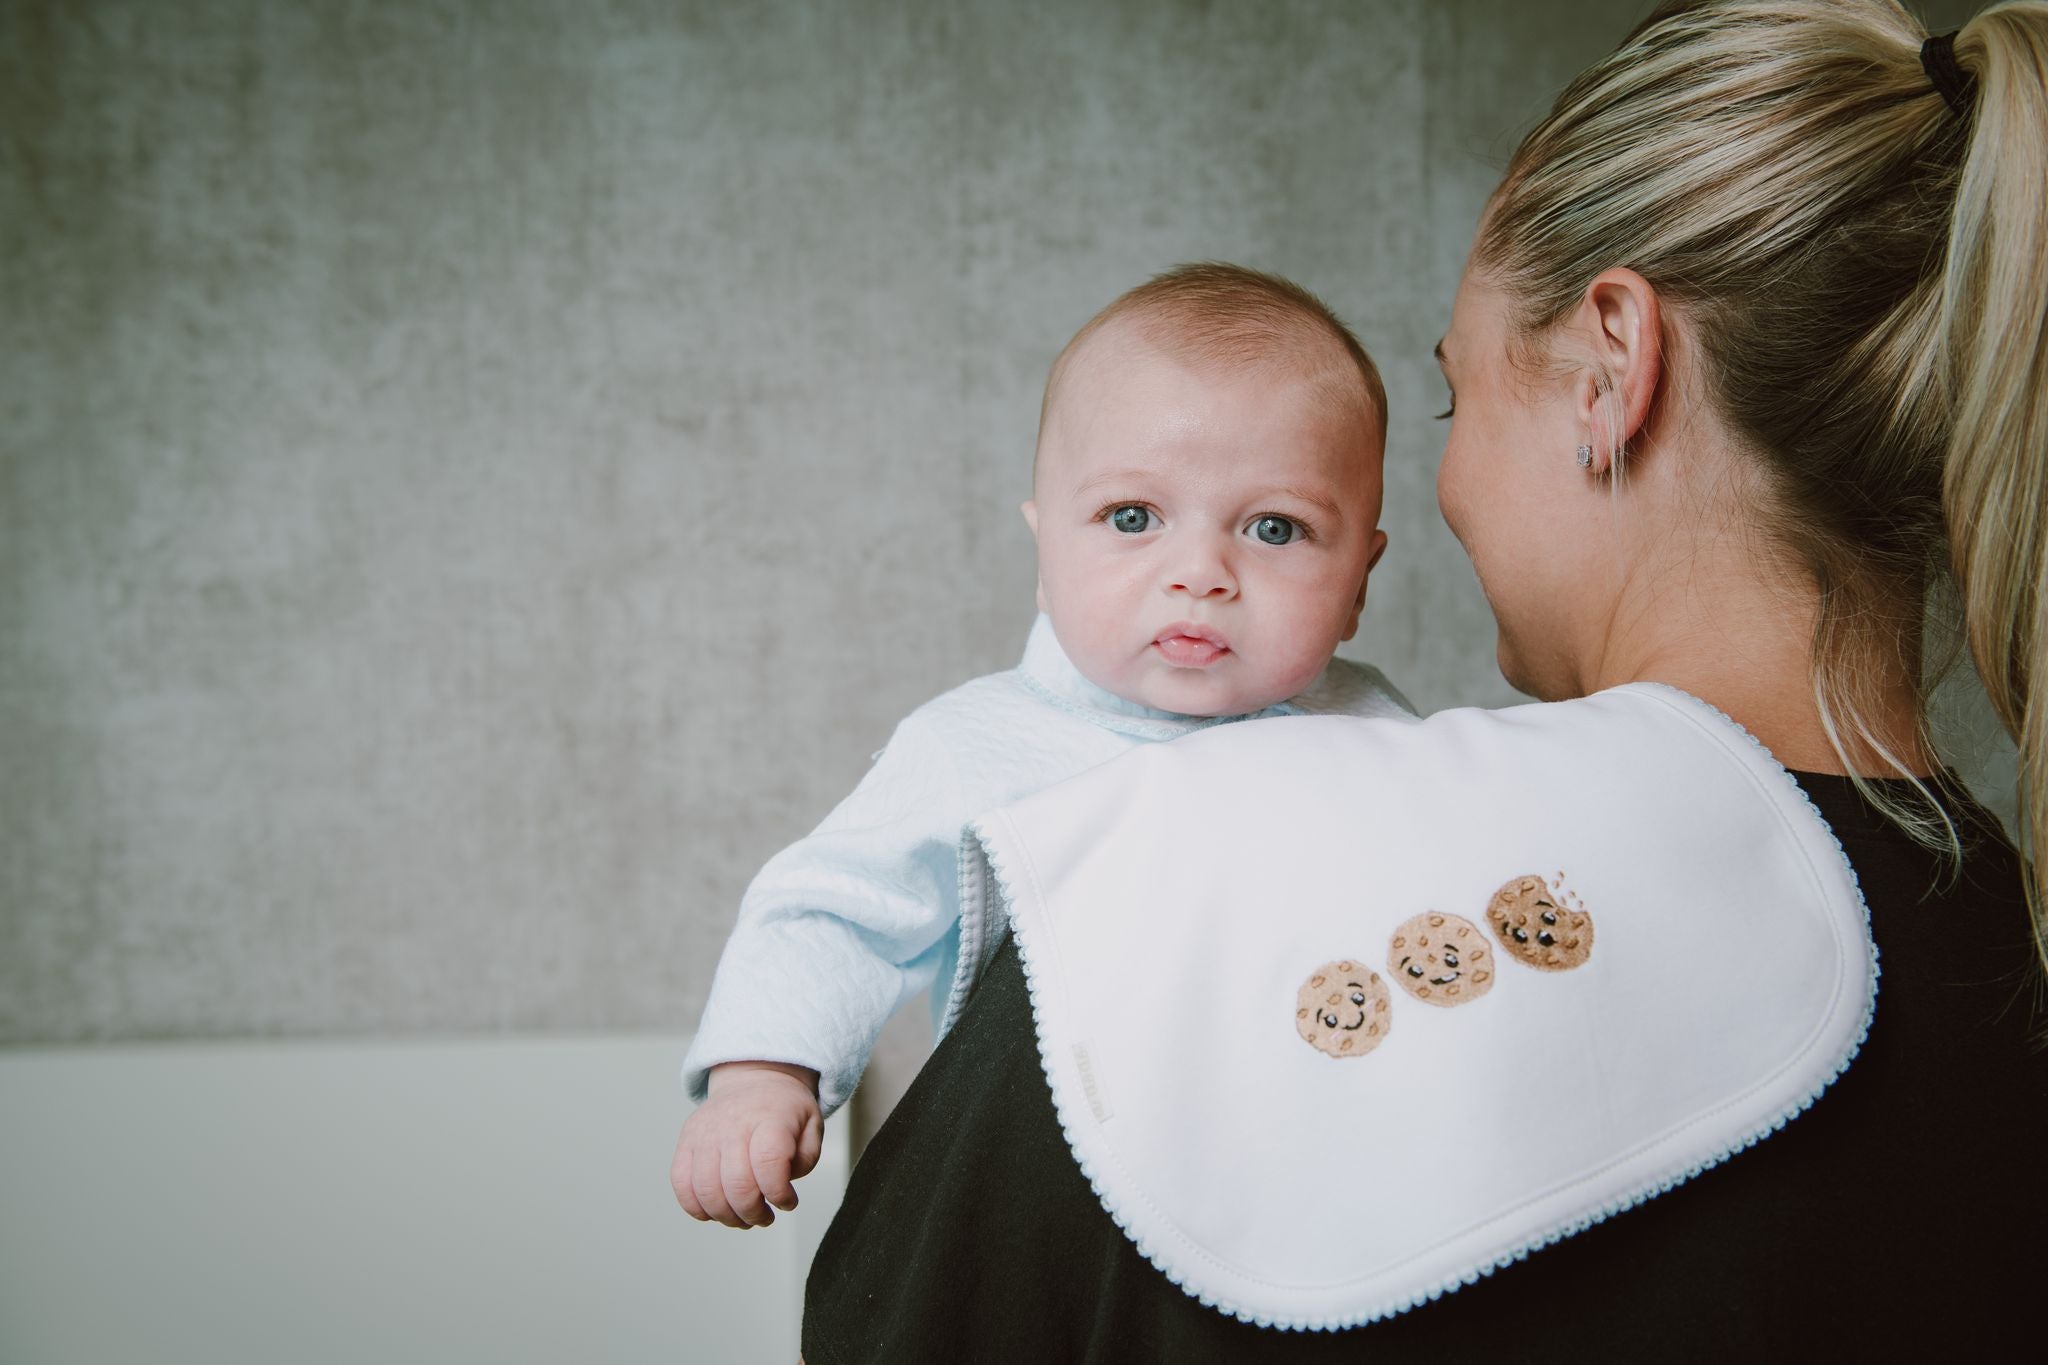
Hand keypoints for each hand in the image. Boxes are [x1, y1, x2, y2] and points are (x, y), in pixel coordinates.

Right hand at [671, 1060, 822, 1227]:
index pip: (769, 1163)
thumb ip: (805, 1159)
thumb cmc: (782, 1107)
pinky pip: (681, 1184)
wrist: (753, 1078)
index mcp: (770, 1117)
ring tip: (743, 1216)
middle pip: (737, 1185)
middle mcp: (733, 1124)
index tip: (788, 1201)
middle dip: (754, 1213)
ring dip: (727, 1216)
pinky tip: (716, 1210)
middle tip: (765, 1216)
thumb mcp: (811, 1124)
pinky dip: (697, 1207)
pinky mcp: (686, 1142)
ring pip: (707, 1191)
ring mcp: (705, 1133)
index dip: (779, 1193)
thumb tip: (782, 1186)